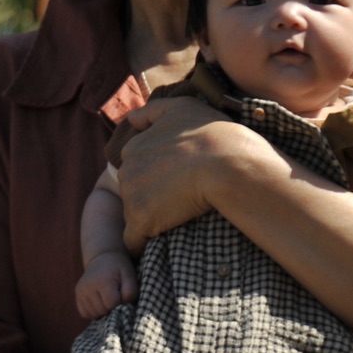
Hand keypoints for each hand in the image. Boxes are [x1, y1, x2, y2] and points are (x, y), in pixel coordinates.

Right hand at [75, 250, 137, 317]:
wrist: (102, 256)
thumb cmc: (119, 267)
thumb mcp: (129, 275)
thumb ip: (130, 291)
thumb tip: (124, 306)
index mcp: (103, 281)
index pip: (111, 304)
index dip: (120, 303)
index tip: (122, 295)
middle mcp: (88, 286)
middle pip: (102, 311)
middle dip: (112, 308)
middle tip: (116, 296)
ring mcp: (81, 291)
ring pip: (93, 314)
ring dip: (103, 311)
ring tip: (108, 298)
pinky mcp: (78, 294)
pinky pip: (85, 314)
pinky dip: (94, 312)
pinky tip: (100, 302)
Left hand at [115, 98, 267, 252]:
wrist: (226, 162)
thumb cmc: (211, 133)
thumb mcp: (182, 108)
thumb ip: (153, 111)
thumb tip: (130, 118)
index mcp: (134, 147)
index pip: (137, 169)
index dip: (156, 177)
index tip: (175, 182)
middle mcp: (125, 170)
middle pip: (133, 192)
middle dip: (151, 198)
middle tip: (179, 201)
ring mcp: (131, 197)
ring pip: (135, 215)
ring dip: (151, 220)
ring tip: (178, 219)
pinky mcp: (141, 221)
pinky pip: (134, 241)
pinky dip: (144, 244)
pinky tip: (160, 244)